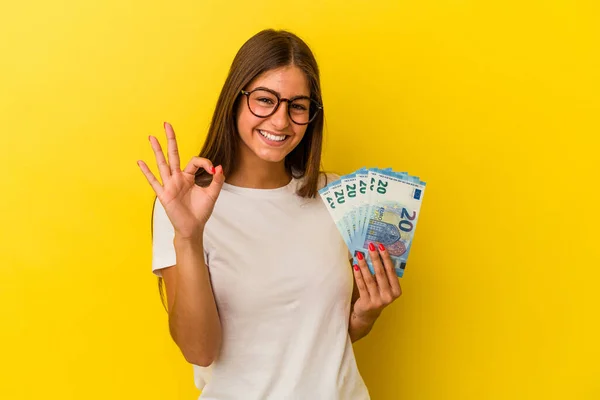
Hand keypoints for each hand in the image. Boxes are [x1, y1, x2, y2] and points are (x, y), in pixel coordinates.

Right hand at [137, 122, 224, 239]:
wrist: (192, 227)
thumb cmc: (201, 211)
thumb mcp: (212, 195)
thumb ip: (216, 181)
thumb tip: (219, 167)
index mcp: (189, 177)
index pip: (195, 161)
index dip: (205, 163)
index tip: (212, 170)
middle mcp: (178, 178)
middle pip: (173, 155)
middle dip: (171, 140)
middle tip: (167, 124)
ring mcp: (169, 185)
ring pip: (162, 164)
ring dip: (157, 150)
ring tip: (151, 137)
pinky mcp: (164, 194)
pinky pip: (154, 181)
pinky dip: (147, 172)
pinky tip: (140, 162)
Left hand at [352, 242, 402, 322]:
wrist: (368, 314)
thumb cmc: (378, 295)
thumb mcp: (385, 287)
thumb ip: (384, 274)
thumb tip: (377, 253)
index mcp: (396, 291)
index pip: (391, 271)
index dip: (386, 258)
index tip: (381, 246)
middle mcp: (389, 296)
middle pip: (381, 273)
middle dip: (375, 258)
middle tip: (370, 246)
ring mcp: (378, 301)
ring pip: (370, 279)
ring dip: (364, 265)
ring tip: (359, 254)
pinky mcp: (366, 303)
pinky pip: (361, 285)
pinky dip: (358, 275)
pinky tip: (355, 266)